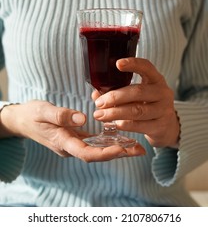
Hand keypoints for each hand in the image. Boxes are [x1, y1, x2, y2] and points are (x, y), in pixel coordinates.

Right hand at [0, 100, 144, 161]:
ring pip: (97, 149)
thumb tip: (83, 119)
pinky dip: (107, 141)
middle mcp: (70, 147)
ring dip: (117, 148)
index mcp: (62, 142)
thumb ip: (61, 115)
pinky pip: (93, 142)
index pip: (88, 153)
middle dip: (119, 153)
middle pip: (97, 154)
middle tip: (139, 149)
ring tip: (136, 145)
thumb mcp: (43, 111)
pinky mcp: (74, 138)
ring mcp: (73, 143)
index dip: (106, 153)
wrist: (22, 120)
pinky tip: (119, 136)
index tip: (124, 148)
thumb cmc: (32, 115)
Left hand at [92, 58, 179, 147]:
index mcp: (156, 80)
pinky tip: (114, 124)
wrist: (167, 126)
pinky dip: (124, 124)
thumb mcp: (138, 95)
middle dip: (115, 97)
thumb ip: (118, 91)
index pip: (146, 67)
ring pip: (137, 110)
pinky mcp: (160, 126)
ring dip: (115, 113)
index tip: (117, 63)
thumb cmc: (148, 105)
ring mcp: (163, 110)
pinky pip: (139, 125)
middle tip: (99, 103)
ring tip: (99, 115)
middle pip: (138, 92)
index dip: (133, 64)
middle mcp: (162, 93)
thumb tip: (96, 94)